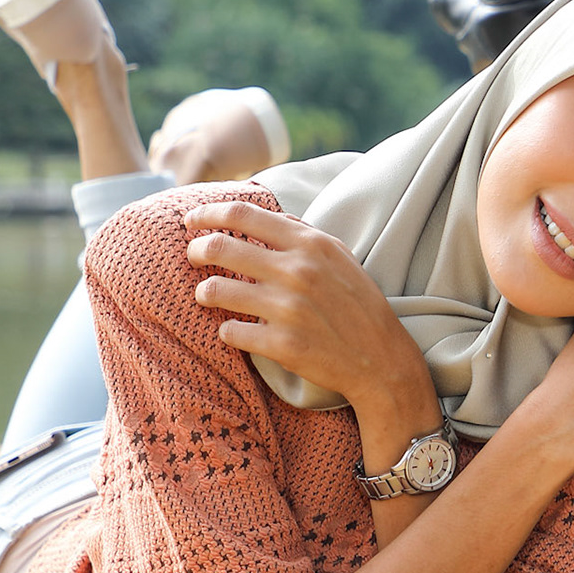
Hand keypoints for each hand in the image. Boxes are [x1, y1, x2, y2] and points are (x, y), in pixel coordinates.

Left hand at [184, 199, 426, 407]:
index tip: (191, 221)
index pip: (242, 215)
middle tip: (193, 256)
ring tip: (209, 295)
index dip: (207, 213)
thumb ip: (301, 234)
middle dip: (196, 251)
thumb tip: (261, 216)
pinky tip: (238, 330)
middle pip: (218, 247)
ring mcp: (288, 309)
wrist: (381, 359)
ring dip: (204, 292)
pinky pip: (229, 331)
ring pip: (214, 290)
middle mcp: (297, 272)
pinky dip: (228, 330)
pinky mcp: (281, 344)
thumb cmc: (358, 305)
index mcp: (311, 245)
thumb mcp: (340, 256)